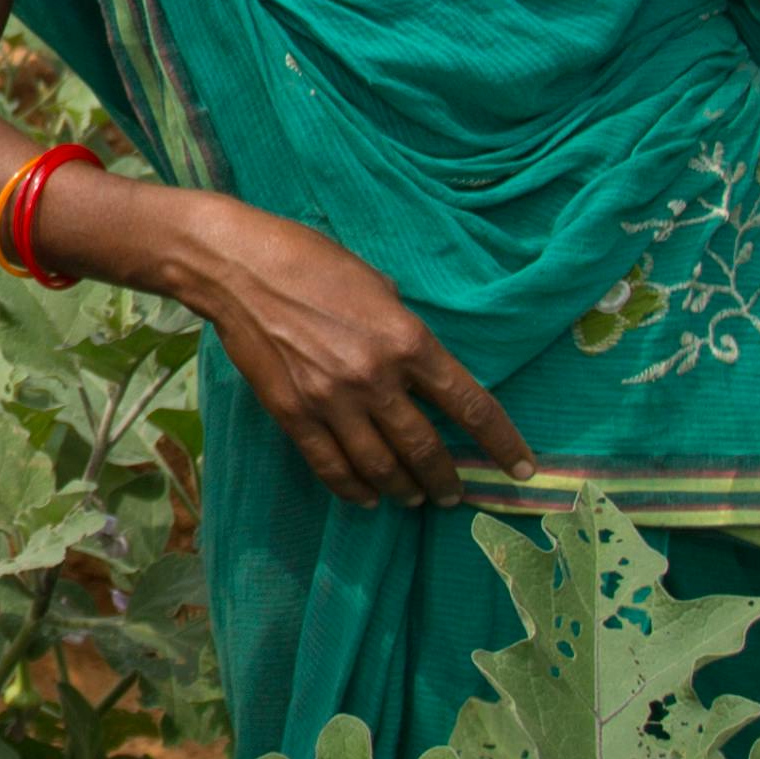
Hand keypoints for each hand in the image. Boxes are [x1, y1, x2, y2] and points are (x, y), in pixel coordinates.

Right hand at [146, 198, 531, 508]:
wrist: (239, 268)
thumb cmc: (313, 261)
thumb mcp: (379, 285)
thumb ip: (404, 332)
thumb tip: (420, 366)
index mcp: (407, 340)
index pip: (470, 404)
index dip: (501, 442)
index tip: (520, 468)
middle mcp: (375, 378)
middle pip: (426, 448)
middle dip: (448, 478)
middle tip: (456, 492)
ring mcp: (331, 402)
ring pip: (381, 467)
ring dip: (406, 490)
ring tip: (416, 498)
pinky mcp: (293, 414)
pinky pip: (332, 467)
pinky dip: (354, 489)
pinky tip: (367, 497)